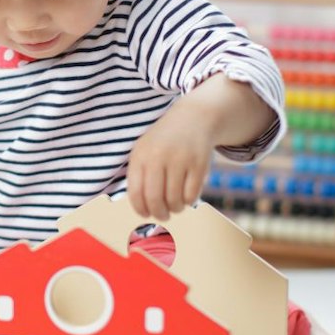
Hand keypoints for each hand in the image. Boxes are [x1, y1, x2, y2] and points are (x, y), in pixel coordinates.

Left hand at [126, 97, 215, 222]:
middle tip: (164, 215)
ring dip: (175, 209)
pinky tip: (187, 195)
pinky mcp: (199, 164)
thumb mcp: (145, 150)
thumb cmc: (164, 142)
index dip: (140, 209)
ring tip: (176, 205)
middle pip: (154, 199)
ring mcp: (180, 159)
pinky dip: (189, 201)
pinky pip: (192, 195)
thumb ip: (139, 176)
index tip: (146, 214)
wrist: (193, 119)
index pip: (135, 193)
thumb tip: (141, 209)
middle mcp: (158, 156)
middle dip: (159, 214)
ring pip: (174, 200)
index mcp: (140, 155)